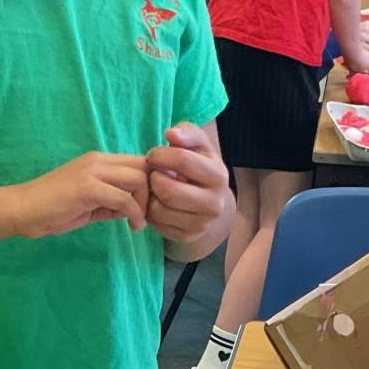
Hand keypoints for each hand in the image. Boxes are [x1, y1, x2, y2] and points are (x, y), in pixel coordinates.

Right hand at [12, 152, 148, 238]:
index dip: (152, 182)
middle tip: (148, 215)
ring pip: (138, 178)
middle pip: (144, 166)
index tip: (152, 205)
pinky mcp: (87, 188)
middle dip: (154, 192)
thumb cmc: (51, 210)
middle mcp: (98, 160)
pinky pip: (123, 198)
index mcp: (99, 161)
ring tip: (138, 222)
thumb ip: (111, 202)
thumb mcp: (89, 205)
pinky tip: (132, 227)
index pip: (139, 161)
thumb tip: (134, 209)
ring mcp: (92, 171)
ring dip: (145, 203)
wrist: (21, 209)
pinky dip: (134, 214)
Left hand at [145, 122, 231, 244]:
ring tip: (155, 186)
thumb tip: (171, 134)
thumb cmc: (200, 167)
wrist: (210, 204)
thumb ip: (188, 132)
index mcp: (219, 176)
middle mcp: (215, 204)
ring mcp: (201, 224)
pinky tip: (157, 201)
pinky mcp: (186, 236)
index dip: (160, 155)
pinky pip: (156, 223)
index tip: (154, 155)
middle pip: (169, 190)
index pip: (183, 160)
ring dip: (150, 195)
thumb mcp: (199, 146)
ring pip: (159, 209)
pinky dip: (150, 210)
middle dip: (154, 178)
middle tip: (153, 172)